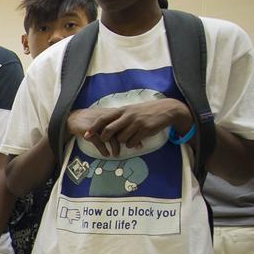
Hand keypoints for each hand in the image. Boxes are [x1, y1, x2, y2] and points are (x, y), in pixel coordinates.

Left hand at [65, 100, 188, 156]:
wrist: (167, 110)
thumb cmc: (146, 111)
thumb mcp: (131, 109)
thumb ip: (119, 116)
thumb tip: (105, 126)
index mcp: (123, 110)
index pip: (103, 118)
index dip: (93, 127)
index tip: (86, 135)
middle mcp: (128, 116)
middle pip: (109, 130)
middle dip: (105, 138)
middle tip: (105, 141)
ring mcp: (136, 123)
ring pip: (121, 139)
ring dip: (122, 142)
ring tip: (129, 138)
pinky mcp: (144, 130)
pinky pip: (132, 143)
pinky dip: (132, 144)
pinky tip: (137, 141)